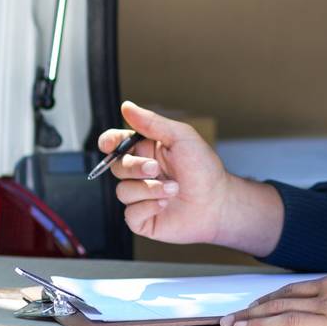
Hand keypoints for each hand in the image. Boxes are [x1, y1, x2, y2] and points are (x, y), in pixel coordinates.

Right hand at [99, 101, 282, 255]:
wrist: (218, 202)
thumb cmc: (204, 169)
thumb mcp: (181, 137)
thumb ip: (152, 123)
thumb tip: (127, 107)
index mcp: (147, 150)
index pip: (116, 143)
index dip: (108, 142)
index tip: (109, 144)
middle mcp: (141, 173)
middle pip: (117, 166)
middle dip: (134, 167)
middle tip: (156, 168)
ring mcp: (141, 196)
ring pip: (122, 191)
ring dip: (148, 189)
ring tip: (173, 189)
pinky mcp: (143, 218)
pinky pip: (130, 214)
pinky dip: (147, 207)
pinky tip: (164, 204)